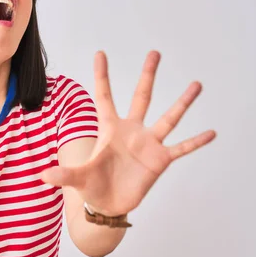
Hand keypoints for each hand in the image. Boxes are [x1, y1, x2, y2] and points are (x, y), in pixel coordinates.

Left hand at [41, 51, 215, 215]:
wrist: (110, 204)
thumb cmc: (92, 185)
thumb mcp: (77, 179)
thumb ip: (63, 176)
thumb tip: (43, 177)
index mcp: (109, 129)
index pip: (104, 97)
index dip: (102, 76)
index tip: (100, 53)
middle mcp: (131, 130)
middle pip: (141, 97)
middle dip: (147, 75)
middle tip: (155, 52)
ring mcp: (148, 144)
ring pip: (168, 118)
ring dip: (182, 102)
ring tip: (197, 84)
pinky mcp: (160, 160)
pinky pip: (181, 148)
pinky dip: (196, 141)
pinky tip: (212, 132)